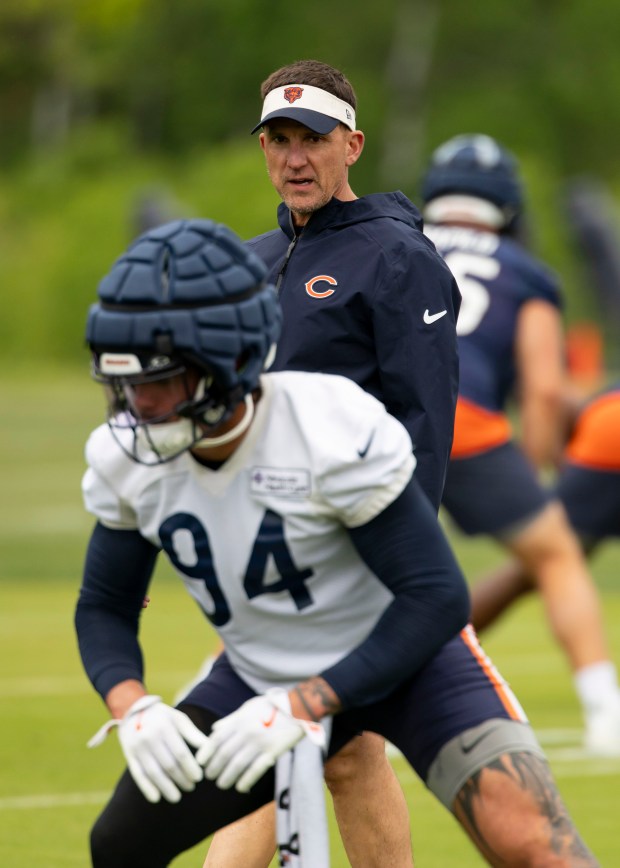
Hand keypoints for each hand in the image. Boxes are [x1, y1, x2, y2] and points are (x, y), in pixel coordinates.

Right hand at [88, 695, 209, 802]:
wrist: (133, 710)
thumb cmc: (162, 717)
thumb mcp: (178, 719)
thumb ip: (193, 734)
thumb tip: (209, 749)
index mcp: (164, 727)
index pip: (180, 752)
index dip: (190, 767)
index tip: (199, 778)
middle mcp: (149, 737)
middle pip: (168, 764)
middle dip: (181, 779)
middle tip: (191, 787)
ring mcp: (137, 747)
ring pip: (154, 772)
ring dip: (166, 787)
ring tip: (177, 797)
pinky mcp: (129, 755)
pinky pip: (138, 774)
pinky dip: (146, 787)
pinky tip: (156, 798)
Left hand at [196, 689, 325, 792]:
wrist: (298, 708)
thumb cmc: (272, 706)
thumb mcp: (249, 707)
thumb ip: (231, 719)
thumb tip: (214, 729)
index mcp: (240, 719)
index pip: (217, 739)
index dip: (206, 752)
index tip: (200, 763)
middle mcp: (247, 731)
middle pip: (225, 754)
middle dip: (214, 768)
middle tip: (210, 777)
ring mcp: (260, 742)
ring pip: (237, 764)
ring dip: (227, 777)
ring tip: (222, 784)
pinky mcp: (273, 751)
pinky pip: (256, 770)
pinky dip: (246, 781)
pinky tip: (241, 788)